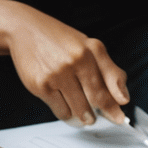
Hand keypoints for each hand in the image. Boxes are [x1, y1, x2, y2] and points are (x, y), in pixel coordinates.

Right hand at [0, 2, 131, 125]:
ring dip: (82, 116)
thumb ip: (110, 71)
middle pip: (95, 100)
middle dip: (99, 114)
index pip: (108, 86)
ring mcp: (57, 74)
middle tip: (96, 117)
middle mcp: (76, 61)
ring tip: (80, 110)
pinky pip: (60, 111)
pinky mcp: (41, 85)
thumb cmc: (59, 40)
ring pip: (78, 110)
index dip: (114, 107)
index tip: (119, 118)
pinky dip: (66, 113)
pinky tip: (65, 103)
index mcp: (91, 51)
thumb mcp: (89, 47)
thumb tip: (122, 97)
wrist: (25, 29)